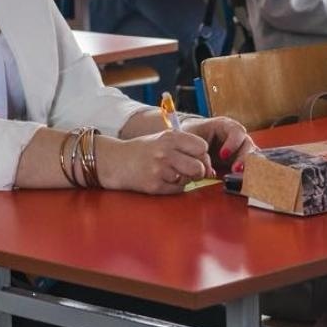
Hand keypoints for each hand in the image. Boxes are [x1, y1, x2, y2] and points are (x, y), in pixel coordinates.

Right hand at [97, 130, 213, 194]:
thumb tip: (209, 168)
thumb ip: (186, 147)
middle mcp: (165, 152)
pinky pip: (177, 189)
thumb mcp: (163, 139)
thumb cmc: (144, 150)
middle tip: (189, 170)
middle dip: (198, 171)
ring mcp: (159, 169)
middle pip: (199, 166)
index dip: (202, 154)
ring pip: (189, 179)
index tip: (196, 157)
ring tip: (172, 173)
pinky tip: (163, 179)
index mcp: (170, 137)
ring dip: (185, 179)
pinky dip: (174, 187)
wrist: (116, 161)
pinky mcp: (154, 185)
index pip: (202, 147)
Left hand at [178, 114, 253, 172]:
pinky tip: (243, 182)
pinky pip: (250, 168)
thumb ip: (198, 151)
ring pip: (253, 157)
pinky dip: (248, 174)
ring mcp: (242, 150)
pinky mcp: (241, 162)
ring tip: (240, 178)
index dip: (233, 143)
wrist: (193, 140)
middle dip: (244, 158)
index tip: (223, 155)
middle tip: (235, 170)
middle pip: (249, 145)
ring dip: (248, 168)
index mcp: (227, 126)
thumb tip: (209, 171)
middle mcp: (238, 137)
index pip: (237, 131)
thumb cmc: (194, 134)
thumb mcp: (193, 137)